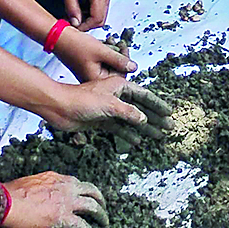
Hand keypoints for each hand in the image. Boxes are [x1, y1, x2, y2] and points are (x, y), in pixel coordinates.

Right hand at [3, 171, 108, 227]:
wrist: (6, 201)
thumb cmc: (10, 194)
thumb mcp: (28, 184)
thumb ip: (38, 188)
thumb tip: (35, 195)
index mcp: (55, 178)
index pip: (75, 182)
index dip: (82, 190)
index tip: (84, 195)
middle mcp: (64, 187)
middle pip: (90, 190)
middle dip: (99, 198)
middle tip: (102, 206)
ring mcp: (66, 201)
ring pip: (92, 206)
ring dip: (101, 215)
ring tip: (105, 223)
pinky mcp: (63, 217)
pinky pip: (83, 226)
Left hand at [42, 77, 176, 137]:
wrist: (59, 107)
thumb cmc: (82, 99)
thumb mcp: (109, 105)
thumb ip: (128, 112)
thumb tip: (144, 119)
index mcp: (119, 86)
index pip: (144, 95)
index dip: (157, 105)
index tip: (169, 113)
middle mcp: (116, 96)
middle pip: (140, 108)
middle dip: (155, 118)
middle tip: (169, 127)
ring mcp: (109, 109)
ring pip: (131, 120)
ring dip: (144, 128)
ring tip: (158, 136)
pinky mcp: (101, 120)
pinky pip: (119, 128)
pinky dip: (128, 134)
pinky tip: (138, 141)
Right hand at [54, 26, 134, 81]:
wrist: (58, 37)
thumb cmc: (76, 45)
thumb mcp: (102, 51)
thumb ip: (119, 60)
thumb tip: (133, 67)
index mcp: (97, 81)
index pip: (120, 77)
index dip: (126, 62)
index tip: (125, 48)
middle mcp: (93, 81)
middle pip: (115, 71)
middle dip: (120, 56)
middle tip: (120, 44)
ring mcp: (90, 74)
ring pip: (109, 65)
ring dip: (113, 53)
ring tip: (111, 42)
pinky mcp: (88, 68)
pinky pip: (102, 62)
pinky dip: (105, 53)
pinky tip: (104, 44)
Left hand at [57, 0, 114, 29]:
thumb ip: (72, 8)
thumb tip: (75, 24)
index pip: (97, 19)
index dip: (85, 27)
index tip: (72, 27)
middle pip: (101, 18)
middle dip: (87, 23)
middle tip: (71, 23)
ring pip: (101, 12)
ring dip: (88, 17)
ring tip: (73, 14)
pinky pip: (100, 4)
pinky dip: (90, 9)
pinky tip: (78, 6)